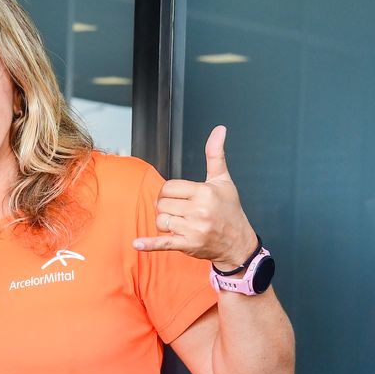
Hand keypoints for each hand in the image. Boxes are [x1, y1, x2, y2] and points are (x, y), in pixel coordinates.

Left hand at [132, 125, 258, 271]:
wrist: (238, 242)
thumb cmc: (229, 209)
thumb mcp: (223, 180)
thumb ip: (215, 155)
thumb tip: (219, 129)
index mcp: (204, 192)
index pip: (169, 187)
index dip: (170, 192)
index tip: (180, 197)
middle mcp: (199, 210)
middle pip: (162, 204)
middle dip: (167, 207)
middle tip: (181, 211)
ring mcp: (193, 228)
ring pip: (160, 221)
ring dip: (165, 223)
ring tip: (181, 224)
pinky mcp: (187, 244)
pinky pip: (163, 243)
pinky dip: (149, 244)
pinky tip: (136, 243)